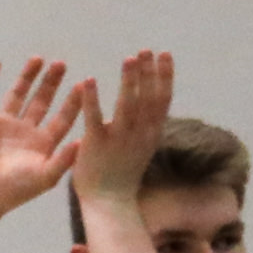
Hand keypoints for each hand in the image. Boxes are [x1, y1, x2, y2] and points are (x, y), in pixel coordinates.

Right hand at [0, 56, 87, 216]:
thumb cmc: (14, 190)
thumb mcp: (46, 177)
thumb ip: (64, 159)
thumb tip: (82, 141)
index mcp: (43, 142)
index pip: (62, 117)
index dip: (72, 102)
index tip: (82, 85)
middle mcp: (25, 130)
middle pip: (42, 100)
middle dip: (51, 83)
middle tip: (61, 64)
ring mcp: (3, 124)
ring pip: (17, 94)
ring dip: (27, 76)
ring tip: (38, 59)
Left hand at [72, 49, 174, 211]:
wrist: (109, 203)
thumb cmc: (122, 175)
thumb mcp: (141, 146)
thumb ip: (143, 125)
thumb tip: (145, 104)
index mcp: (151, 132)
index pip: (162, 98)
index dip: (164, 75)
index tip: (164, 55)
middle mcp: (140, 133)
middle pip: (148, 96)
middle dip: (148, 72)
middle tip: (145, 50)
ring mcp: (119, 138)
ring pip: (127, 104)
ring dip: (129, 80)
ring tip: (129, 59)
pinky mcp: (96, 144)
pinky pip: (94, 118)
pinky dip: (92, 98)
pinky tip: (88, 80)